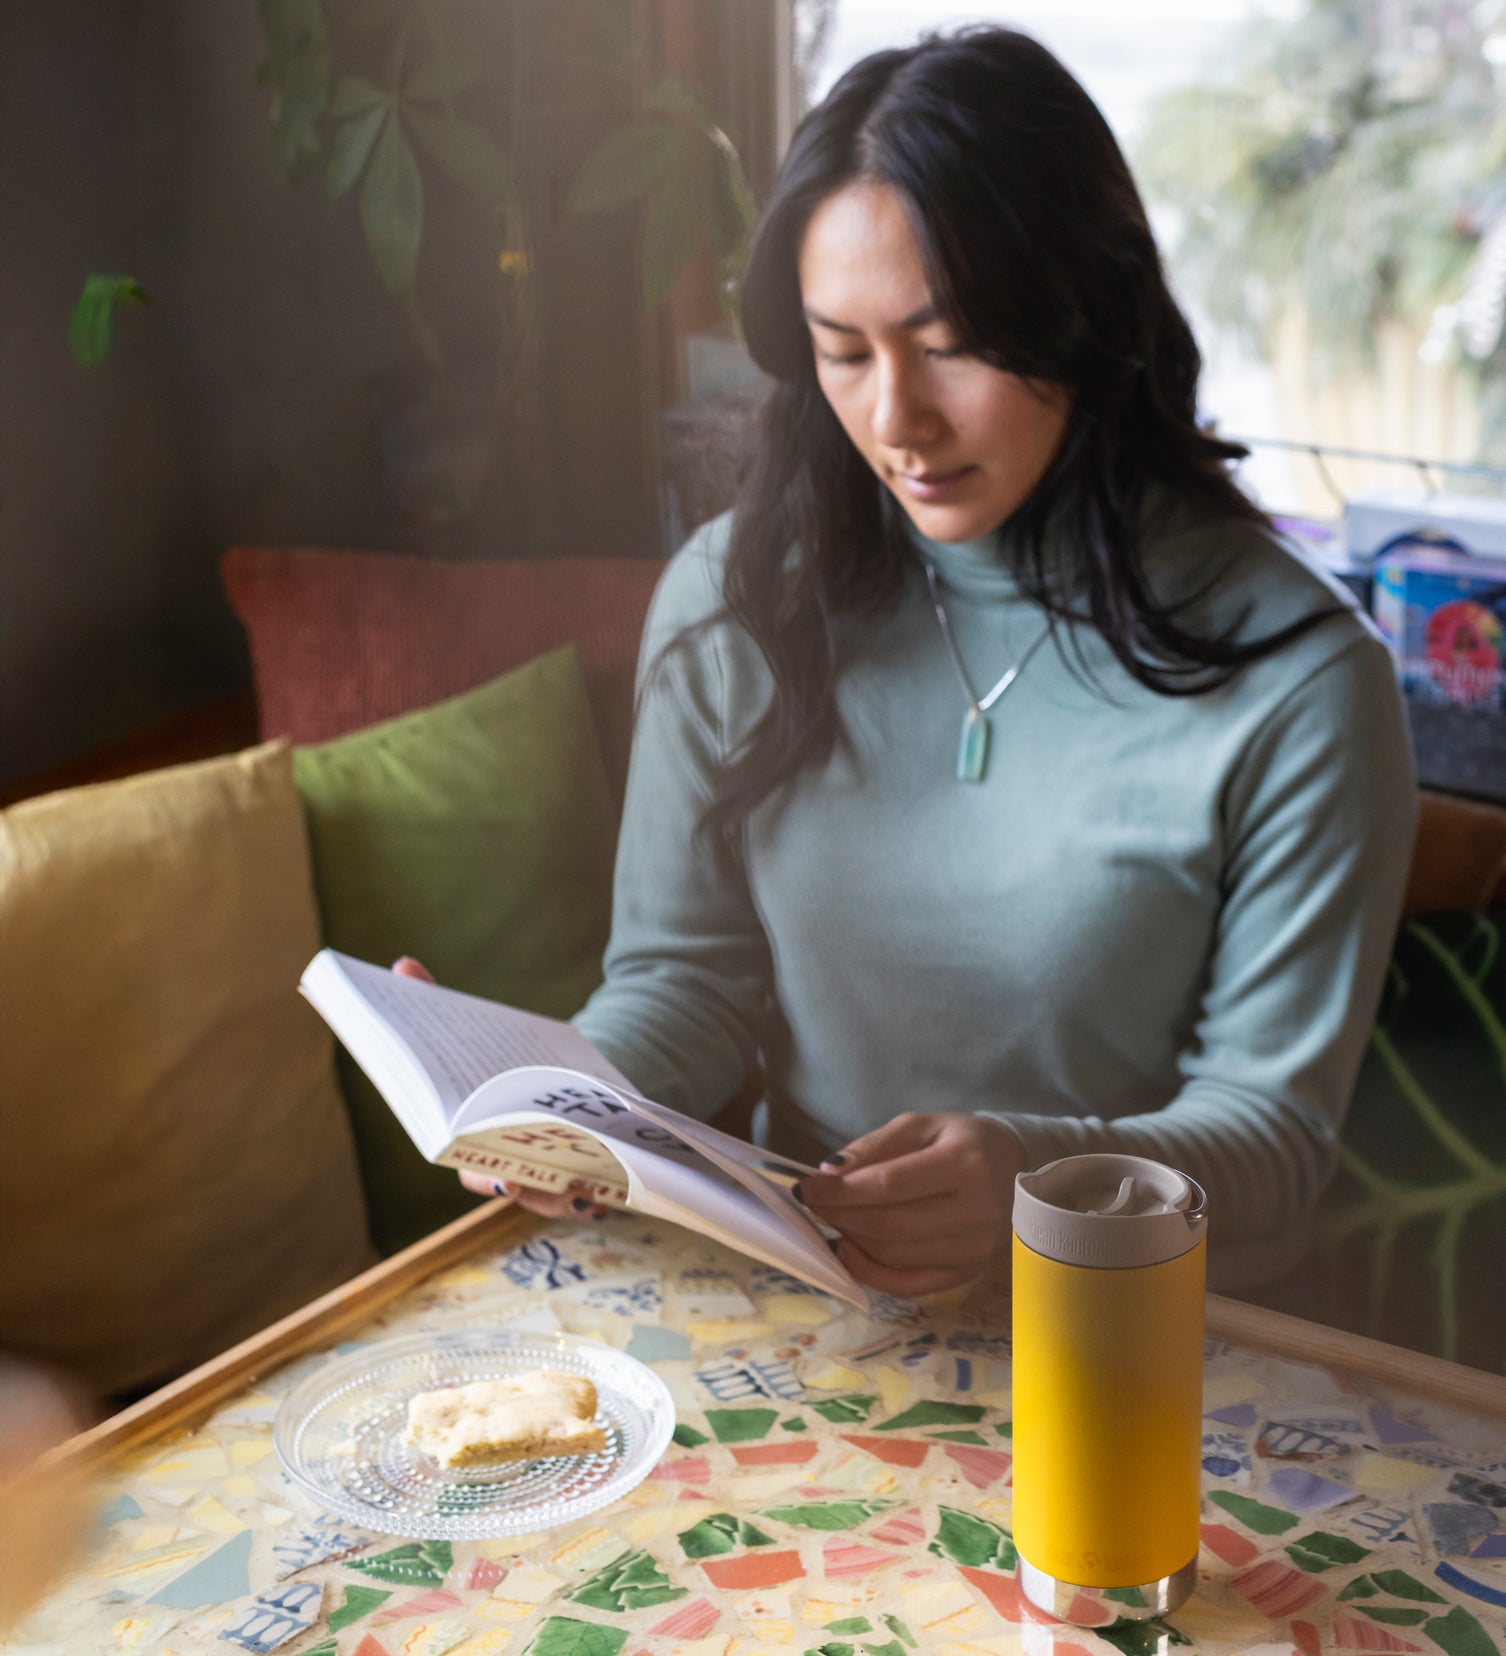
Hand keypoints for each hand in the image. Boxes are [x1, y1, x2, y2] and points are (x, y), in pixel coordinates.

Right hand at [390, 957, 608, 1220]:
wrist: (557, 1067)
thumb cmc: (501, 1058)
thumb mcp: (473, 1027)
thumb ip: (436, 1001)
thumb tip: (404, 964)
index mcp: (472, 1137)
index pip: (466, 1164)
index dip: (475, 1171)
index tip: (488, 1168)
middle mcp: (504, 1163)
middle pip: (507, 1185)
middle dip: (517, 1186)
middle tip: (520, 1180)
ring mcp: (543, 1171)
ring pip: (547, 1197)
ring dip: (559, 1197)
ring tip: (578, 1188)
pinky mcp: (581, 1169)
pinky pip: (586, 1194)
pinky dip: (596, 1192)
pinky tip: (606, 1188)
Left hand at [796, 1112, 1026, 1296]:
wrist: (1014, 1168)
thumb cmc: (961, 1141)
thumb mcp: (920, 1126)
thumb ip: (875, 1147)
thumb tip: (830, 1174)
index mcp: (964, 1164)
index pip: (889, 1185)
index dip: (840, 1191)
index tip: (806, 1187)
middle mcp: (976, 1212)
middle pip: (889, 1226)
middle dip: (840, 1216)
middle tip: (814, 1203)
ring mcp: (974, 1250)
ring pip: (895, 1257)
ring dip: (851, 1241)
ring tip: (832, 1220)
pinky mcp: (967, 1274)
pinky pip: (909, 1285)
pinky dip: (870, 1273)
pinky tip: (848, 1251)